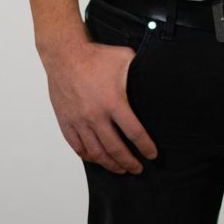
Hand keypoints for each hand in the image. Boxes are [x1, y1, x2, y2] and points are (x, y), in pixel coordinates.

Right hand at [43, 38, 157, 173]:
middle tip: (138, 168)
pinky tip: (98, 159)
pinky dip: (89, 157)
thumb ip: (140, 70)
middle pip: (116, 149)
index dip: (146, 147)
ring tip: (120, 169)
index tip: (152, 155)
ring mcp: (79, 121)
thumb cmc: (96, 56)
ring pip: (97, 153)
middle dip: (129, 162)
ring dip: (110, 164)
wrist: (65, 54)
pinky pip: (78, 147)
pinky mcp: (66, 122)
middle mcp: (96, 115)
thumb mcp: (124, 58)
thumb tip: (158, 75)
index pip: (134, 132)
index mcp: (113, 102)